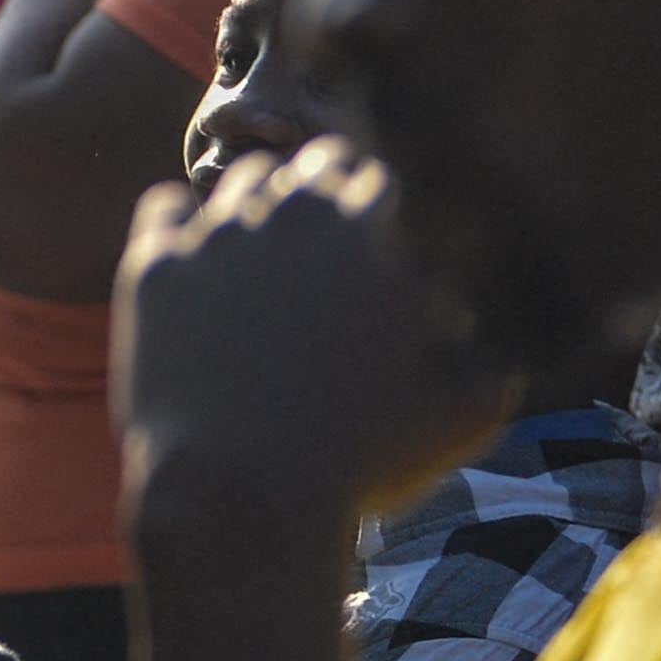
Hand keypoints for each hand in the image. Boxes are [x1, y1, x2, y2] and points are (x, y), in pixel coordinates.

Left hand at [118, 138, 510, 538]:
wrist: (240, 498)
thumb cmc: (362, 463)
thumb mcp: (463, 418)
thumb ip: (496, 366)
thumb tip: (507, 349)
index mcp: (374, 227)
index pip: (380, 177)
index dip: (380, 209)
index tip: (375, 242)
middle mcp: (293, 211)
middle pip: (314, 163)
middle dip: (324, 194)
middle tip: (322, 246)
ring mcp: (216, 233)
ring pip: (243, 180)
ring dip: (257, 206)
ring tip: (262, 259)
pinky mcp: (152, 265)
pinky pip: (166, 207)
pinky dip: (182, 227)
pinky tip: (194, 263)